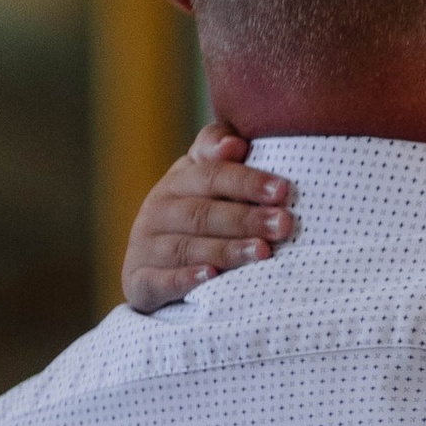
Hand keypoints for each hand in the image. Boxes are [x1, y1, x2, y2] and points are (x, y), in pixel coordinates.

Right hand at [123, 122, 294, 312]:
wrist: (152, 268)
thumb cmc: (197, 215)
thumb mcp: (206, 181)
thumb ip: (218, 156)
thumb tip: (233, 143)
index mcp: (178, 181)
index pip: (211, 175)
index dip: (247, 182)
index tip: (282, 190)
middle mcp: (157, 210)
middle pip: (202, 213)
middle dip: (246, 219)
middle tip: (284, 225)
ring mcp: (146, 247)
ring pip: (186, 247)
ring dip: (226, 250)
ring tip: (262, 252)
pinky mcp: (140, 282)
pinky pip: (160, 280)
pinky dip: (185, 278)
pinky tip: (212, 277)